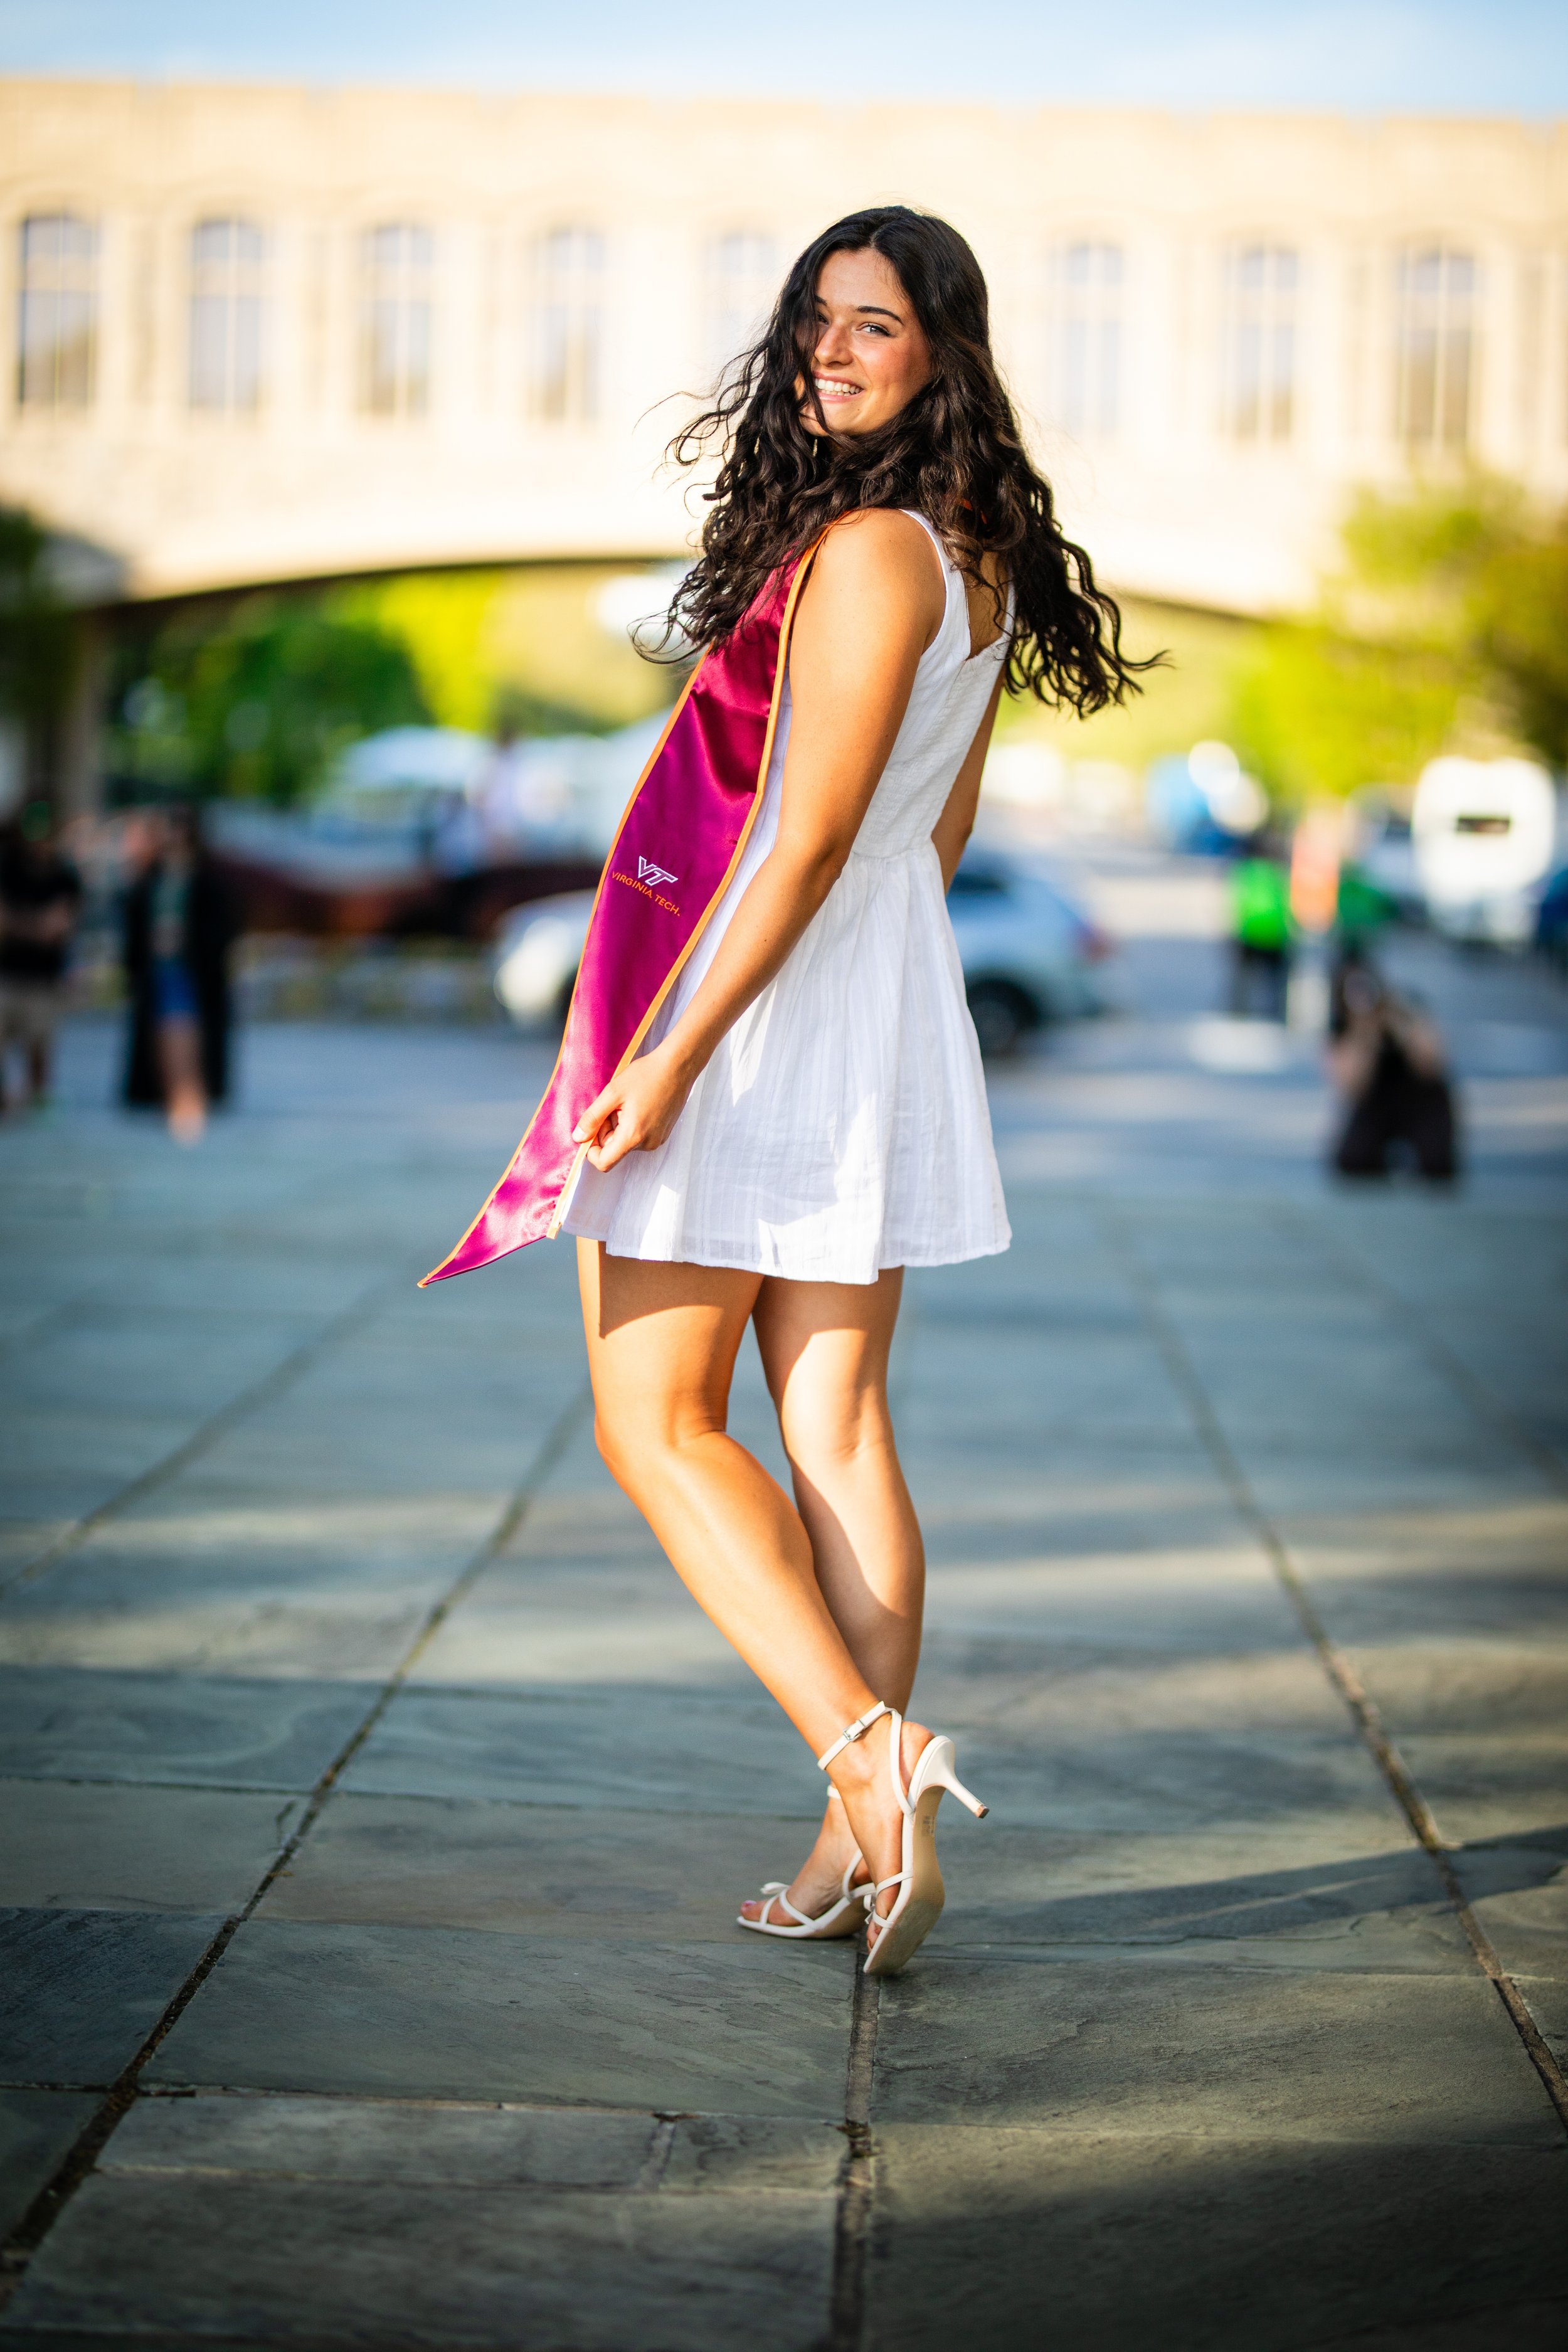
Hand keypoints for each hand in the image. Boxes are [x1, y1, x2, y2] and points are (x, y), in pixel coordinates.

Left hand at [572, 1044, 693, 1171]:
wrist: (678, 1066)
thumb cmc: (647, 1075)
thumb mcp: (612, 1093)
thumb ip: (592, 1118)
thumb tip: (578, 1137)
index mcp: (633, 1136)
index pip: (605, 1163)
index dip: (591, 1150)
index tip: (590, 1130)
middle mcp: (647, 1143)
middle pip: (614, 1151)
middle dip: (606, 1131)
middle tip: (610, 1106)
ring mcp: (657, 1139)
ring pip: (626, 1142)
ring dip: (619, 1126)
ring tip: (626, 1102)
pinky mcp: (663, 1133)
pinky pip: (639, 1137)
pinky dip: (631, 1124)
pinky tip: (637, 1104)